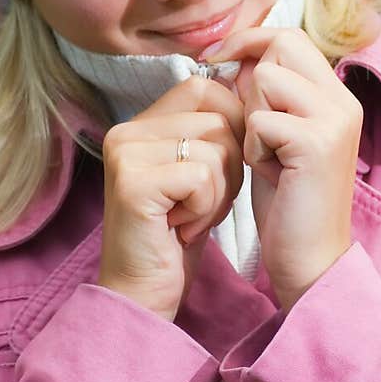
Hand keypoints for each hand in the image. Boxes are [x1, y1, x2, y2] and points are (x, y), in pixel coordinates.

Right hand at [97, 75, 244, 320]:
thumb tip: (254, 95)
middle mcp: (127, 130)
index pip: (205, 88)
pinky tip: (183, 228)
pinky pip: (202, 176)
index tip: (219, 173)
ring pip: (215, 148)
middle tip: (202, 203)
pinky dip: (207, 208)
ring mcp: (126, 154)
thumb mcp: (200, 174)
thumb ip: (213, 133)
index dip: (233, 126)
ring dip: (219, 192)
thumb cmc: (178, 235)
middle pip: (218, 119)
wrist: (145, 293)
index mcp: (141, 122)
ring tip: (190, 217)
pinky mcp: (133, 182)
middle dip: (229, 167)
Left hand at [202, 27, 362, 310]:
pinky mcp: (317, 143)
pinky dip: (253, 147)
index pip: (290, 37)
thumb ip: (266, 97)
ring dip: (251, 117)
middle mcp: (344, 101)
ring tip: (265, 155)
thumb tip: (237, 59)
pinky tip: (270, 174)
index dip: (250, 42)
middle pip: (282, 45)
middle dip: (251, 80)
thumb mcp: (276, 137)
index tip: (219, 61)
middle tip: (250, 125)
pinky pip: (260, 120)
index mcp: (337, 96)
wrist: (310, 258)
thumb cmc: (288, 202)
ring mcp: (335, 119)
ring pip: (267, 79)